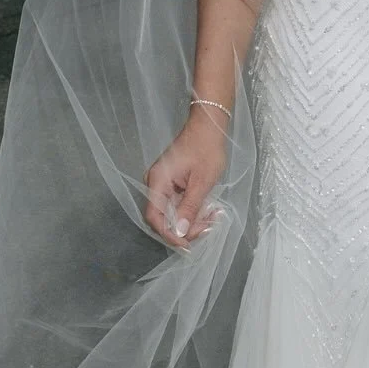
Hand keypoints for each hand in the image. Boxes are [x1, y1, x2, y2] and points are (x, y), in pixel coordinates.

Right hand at [143, 111, 228, 250]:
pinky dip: (192, 208)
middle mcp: (155, 183)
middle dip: (185, 226)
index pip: (155, 217)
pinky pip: (178, 201)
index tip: (187, 244)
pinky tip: (209, 209)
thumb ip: (189, 208)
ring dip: (192, 218)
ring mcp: (163, 182)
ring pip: (173, 210)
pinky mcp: (172, 180)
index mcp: (157, 182)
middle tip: (208, 227)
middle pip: (164, 216)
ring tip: (213, 217)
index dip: (169, 234)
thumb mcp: (201, 181)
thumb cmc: (206, 148)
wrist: (209, 123)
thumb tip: (179, 233)